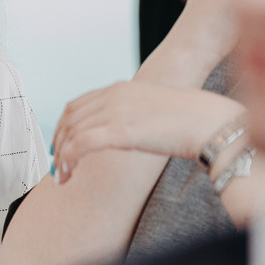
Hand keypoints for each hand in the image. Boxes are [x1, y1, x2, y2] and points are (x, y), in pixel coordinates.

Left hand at [51, 81, 244, 183]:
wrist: (208, 122)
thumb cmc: (191, 120)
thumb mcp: (153, 110)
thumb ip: (134, 116)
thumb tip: (127, 134)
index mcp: (120, 88)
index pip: (77, 104)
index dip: (64, 125)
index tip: (60, 144)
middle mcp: (112, 96)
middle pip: (69, 117)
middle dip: (57, 141)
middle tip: (55, 163)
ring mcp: (114, 111)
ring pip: (70, 132)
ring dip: (60, 156)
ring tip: (61, 176)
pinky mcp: (118, 130)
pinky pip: (79, 145)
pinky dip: (67, 160)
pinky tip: (67, 174)